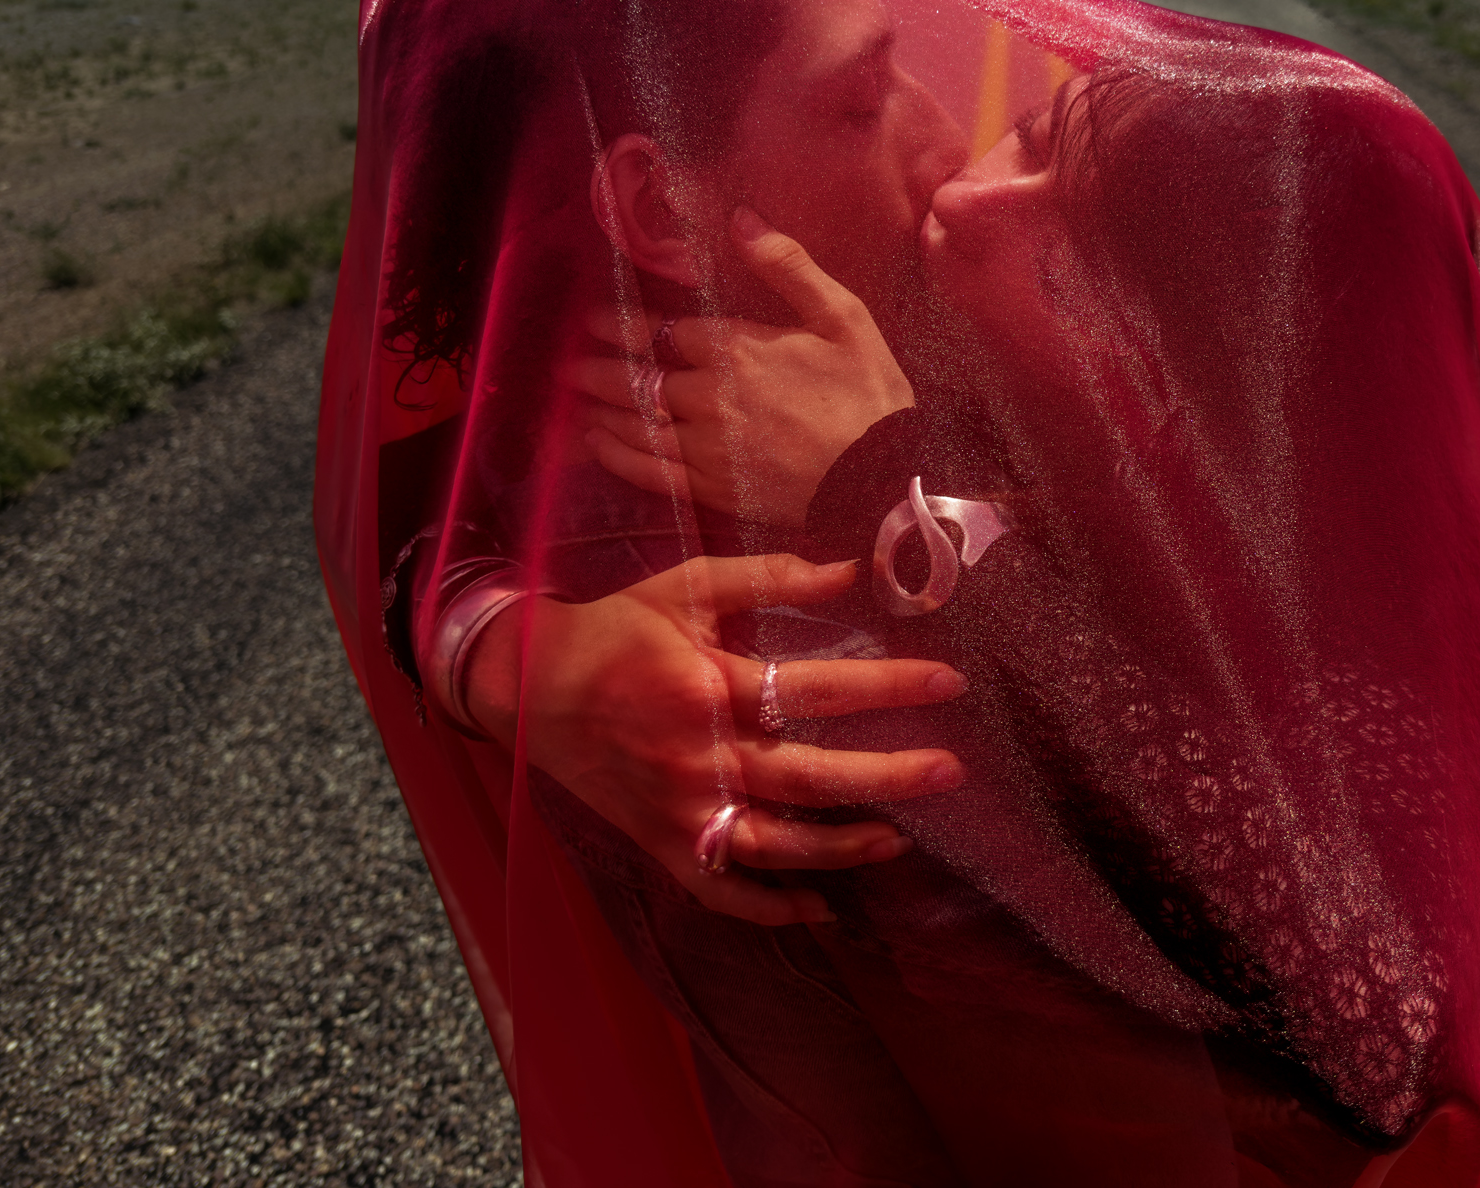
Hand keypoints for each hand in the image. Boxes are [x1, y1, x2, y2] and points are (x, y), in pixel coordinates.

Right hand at [464, 553, 966, 925]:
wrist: (528, 688)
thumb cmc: (616, 631)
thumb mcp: (684, 586)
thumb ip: (767, 576)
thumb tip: (851, 571)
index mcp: (706, 687)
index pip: (814, 688)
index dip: (886, 686)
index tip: (947, 683)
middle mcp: (698, 756)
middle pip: (809, 776)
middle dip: (887, 776)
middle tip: (951, 772)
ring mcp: (681, 810)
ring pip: (775, 845)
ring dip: (842, 848)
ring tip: (900, 840)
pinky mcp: (663, 845)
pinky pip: (722, 890)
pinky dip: (771, 907)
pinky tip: (822, 907)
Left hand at [566, 208, 912, 527]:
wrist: (882, 479)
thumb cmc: (868, 393)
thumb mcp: (842, 316)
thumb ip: (787, 266)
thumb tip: (741, 218)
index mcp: (735, 348)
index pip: (661, 331)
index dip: (622, 324)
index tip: (593, 319)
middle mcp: (708, 396)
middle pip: (638, 377)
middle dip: (599, 368)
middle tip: (569, 362)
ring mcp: (705, 446)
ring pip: (636, 422)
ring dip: (601, 407)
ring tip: (575, 396)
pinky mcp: (713, 488)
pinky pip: (650, 471)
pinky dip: (619, 456)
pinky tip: (599, 445)